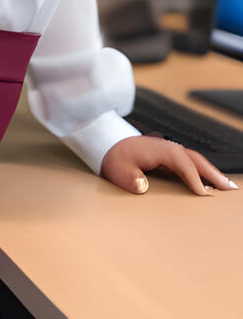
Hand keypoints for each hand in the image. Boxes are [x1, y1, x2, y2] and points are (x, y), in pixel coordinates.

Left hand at [100, 134, 239, 194]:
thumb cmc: (114, 157)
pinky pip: (189, 162)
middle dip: (213, 173)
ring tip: (226, 186)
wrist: (106, 143)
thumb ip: (130, 180)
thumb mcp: (118, 170)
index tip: (203, 193)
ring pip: (194, 160)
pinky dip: (201, 170)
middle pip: (195, 159)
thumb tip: (142, 187)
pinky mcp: (167, 155)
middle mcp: (167, 148)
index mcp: (158, 149)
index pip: (182, 162)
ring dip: (211, 171)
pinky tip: (209, 181)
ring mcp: (168, 150)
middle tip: (230, 188)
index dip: (194, 177)